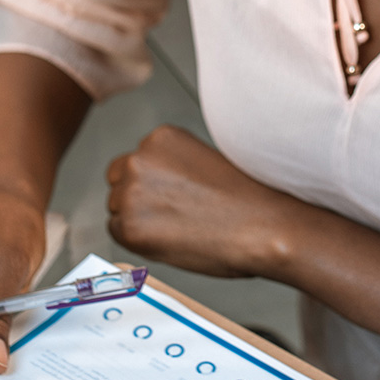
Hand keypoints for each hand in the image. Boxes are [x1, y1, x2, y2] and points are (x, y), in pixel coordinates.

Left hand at [106, 126, 293, 276]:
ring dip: (138, 221)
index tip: (169, 197)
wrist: (263, 227)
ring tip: (178, 228)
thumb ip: (170, 167)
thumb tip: (154, 188)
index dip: (150, 184)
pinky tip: (171, 241)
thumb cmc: (246, 201)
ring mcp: (131, 192)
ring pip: (117, 210)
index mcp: (159, 138)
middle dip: (137, 200)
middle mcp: (139, 159)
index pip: (132, 162)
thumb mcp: (203, 161)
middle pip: (117, 183)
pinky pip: (118, 234)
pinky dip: (138, 242)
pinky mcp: (130, 226)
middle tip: (171, 216)